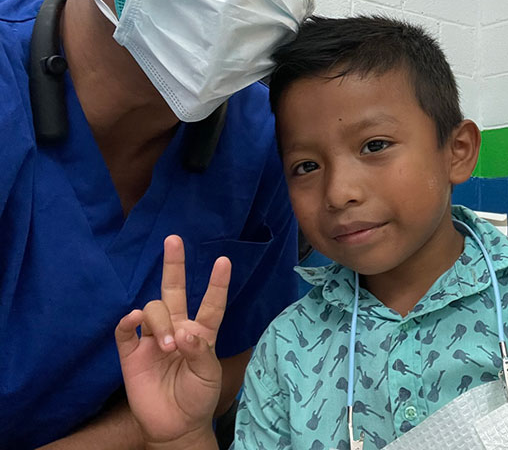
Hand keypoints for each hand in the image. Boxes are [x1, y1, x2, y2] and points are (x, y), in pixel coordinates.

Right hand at [115, 235, 230, 443]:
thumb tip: (184, 333)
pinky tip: (132, 320)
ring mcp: (153, 339)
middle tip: (173, 240)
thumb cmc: (197, 398)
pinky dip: (127, 321)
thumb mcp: (208, 376)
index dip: (217, 283)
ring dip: (160, 322)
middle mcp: (177, 328)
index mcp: (201, 333)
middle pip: (174, 290)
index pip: (211, 304)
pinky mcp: (131, 353)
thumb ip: (200, 353)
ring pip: (153, 309)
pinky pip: (125, 331)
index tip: (223, 261)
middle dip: (173, 265)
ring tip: (168, 347)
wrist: (175, 426)